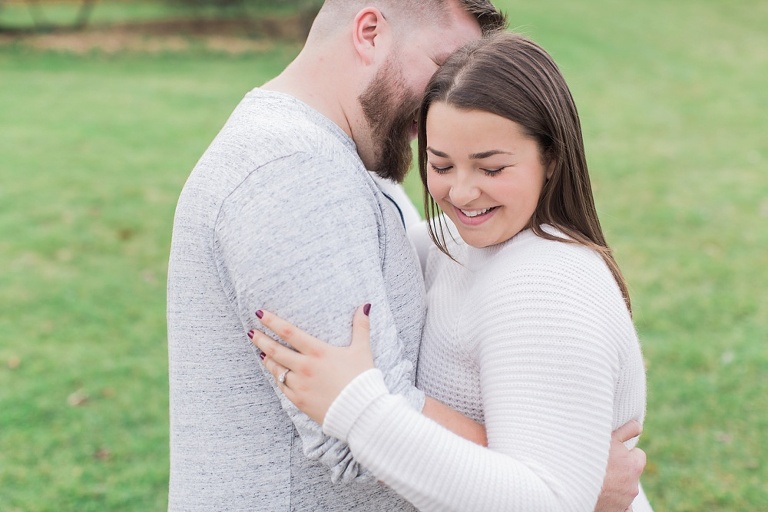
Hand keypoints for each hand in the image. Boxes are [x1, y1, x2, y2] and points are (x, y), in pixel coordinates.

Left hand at [250, 305, 374, 423]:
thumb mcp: (362, 350)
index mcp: (318, 352)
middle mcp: (305, 367)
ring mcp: (300, 385)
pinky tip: (275, 373)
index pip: (289, 332)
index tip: (260, 314)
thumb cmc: (362, 380)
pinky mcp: (299, 400)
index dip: (272, 322)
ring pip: (276, 369)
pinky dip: (276, 377)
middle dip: (261, 339)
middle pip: (275, 350)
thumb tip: (365, 305)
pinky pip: (282, 386)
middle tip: (251, 332)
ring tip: (261, 351)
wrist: (361, 413)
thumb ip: (361, 327)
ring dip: (267, 359)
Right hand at [594, 420, 645, 511]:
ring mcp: (624, 501)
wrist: (571, 483)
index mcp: (634, 465)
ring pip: (623, 490)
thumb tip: (638, 426)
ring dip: (614, 485)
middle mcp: (632, 485)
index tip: (611, 452)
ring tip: (595, 478)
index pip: (638, 455)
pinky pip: (621, 507)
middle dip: (620, 470)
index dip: (624, 452)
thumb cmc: (588, 457)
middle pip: (630, 474)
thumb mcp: (608, 437)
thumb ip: (626, 430)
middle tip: (602, 465)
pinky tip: (603, 495)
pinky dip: (614, 502)